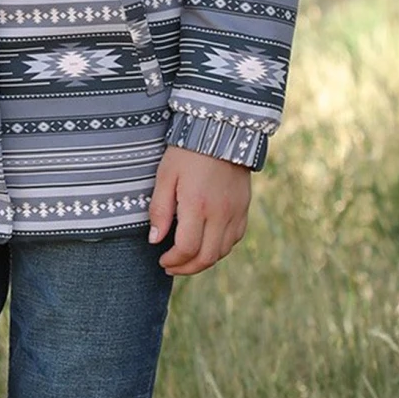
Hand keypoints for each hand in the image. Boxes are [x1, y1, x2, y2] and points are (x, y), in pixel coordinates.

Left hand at [147, 147, 250, 276]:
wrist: (221, 129)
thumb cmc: (187, 152)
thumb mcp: (165, 176)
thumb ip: (159, 209)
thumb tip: (155, 240)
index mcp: (197, 206)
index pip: (187, 248)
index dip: (173, 261)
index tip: (162, 260)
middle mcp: (220, 213)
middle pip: (207, 257)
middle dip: (187, 268)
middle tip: (171, 267)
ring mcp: (235, 212)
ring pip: (222, 251)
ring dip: (203, 260)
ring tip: (186, 258)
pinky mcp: (244, 207)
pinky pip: (235, 238)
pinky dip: (220, 248)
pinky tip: (206, 243)